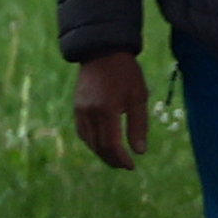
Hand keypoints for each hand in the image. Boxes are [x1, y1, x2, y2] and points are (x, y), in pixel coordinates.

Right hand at [72, 52, 148, 168]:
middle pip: (98, 147)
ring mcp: (80, 111)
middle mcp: (89, 114)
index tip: (132, 165)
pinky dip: (93, 141)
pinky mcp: (77, 108)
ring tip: (116, 158)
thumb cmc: (126, 73)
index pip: (112, 145)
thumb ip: (139, 125)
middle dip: (112, 159)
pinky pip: (83, 132)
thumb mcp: (139, 96)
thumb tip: (139, 151)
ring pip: (89, 141)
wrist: (103, 52)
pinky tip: (102, 143)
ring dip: (102, 153)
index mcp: (107, 112)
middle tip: (124, 165)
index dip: (121, 159)